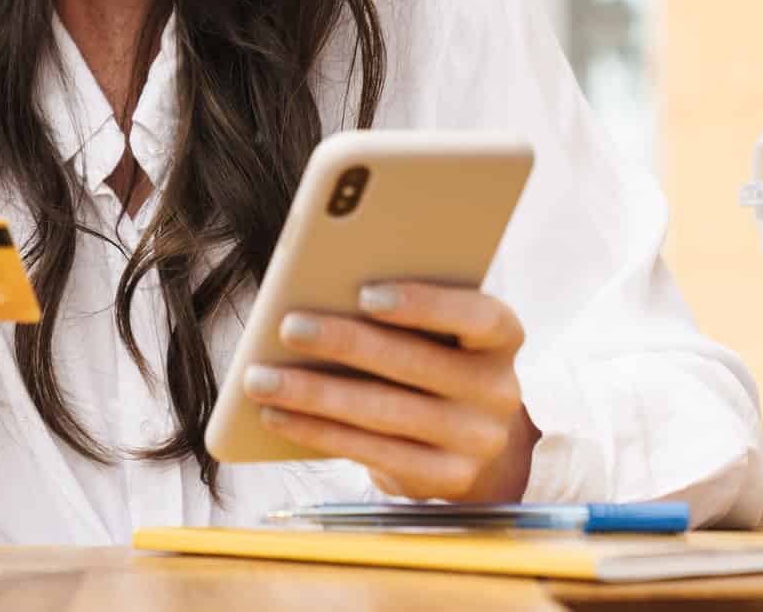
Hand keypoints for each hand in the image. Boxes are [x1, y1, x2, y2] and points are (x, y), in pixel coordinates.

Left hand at [242, 282, 540, 501]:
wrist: (470, 438)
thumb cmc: (433, 355)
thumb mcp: (435, 328)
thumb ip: (398, 307)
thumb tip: (319, 286)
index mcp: (501, 336)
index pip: (477, 316)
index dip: (425, 305)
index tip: (366, 293)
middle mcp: (499, 389)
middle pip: (417, 364)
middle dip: (346, 343)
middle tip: (289, 326)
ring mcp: (476, 440)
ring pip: (386, 413)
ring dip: (316, 394)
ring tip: (261, 378)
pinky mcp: (445, 478)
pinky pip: (373, 453)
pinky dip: (318, 432)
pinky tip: (277, 415)